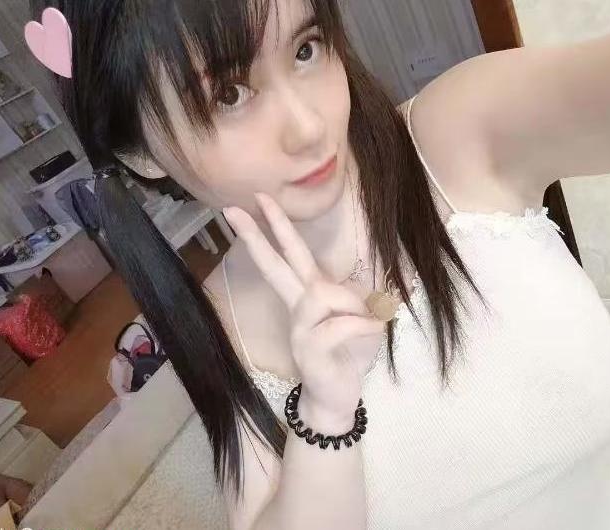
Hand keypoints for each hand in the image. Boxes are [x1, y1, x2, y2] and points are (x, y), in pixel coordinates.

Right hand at [223, 193, 384, 432]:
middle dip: (259, 236)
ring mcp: (300, 329)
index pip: (290, 255)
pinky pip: (339, 324)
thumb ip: (358, 297)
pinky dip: (363, 324)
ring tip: (368, 319)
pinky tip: (374, 330)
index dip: (276, 227)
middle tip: (236, 208)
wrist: (338, 397)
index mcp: (309, 295)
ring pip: (320, 294)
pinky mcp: (309, 350)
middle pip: (277, 266)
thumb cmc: (348, 353)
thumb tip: (370, 289)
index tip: (258, 199)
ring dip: (352, 303)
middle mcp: (299, 308)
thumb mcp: (361, 319)